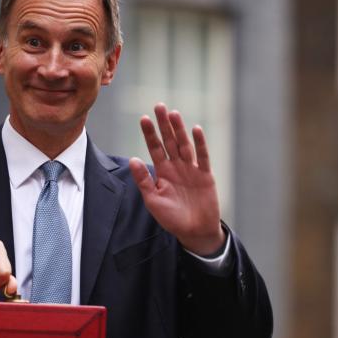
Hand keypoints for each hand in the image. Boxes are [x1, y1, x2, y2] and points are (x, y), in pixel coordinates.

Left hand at [128, 103, 223, 254]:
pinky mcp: (205, 175)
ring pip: (185, 145)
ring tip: (173, 114)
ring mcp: (191, 169)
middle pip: (170, 141)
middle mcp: (176, 167)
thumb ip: (143, 180)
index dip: (150, 134)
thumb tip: (132, 159)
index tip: (143, 118)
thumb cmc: (171, 218)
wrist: (194, 231)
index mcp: (162, 171)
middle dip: (164, 124)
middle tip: (158, 106)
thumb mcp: (153, 200)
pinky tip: (195, 130)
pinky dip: (199, 144)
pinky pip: (202, 157)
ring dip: (179, 129)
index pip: (155, 148)